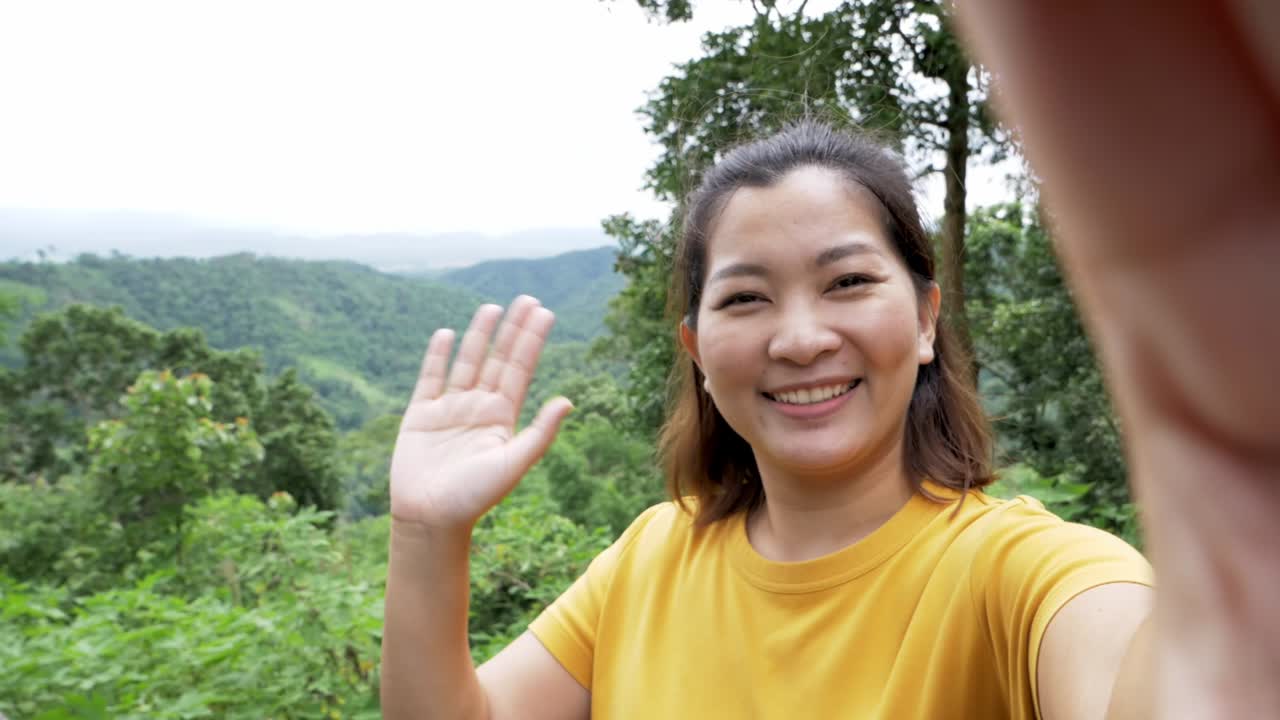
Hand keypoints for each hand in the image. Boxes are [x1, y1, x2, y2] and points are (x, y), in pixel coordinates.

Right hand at [389, 296, 572, 531]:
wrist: (430, 518)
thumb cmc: (474, 497)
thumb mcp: (513, 463)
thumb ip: (539, 433)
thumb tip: (568, 401)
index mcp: (503, 418)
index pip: (520, 370)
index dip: (531, 341)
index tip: (544, 313)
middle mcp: (479, 408)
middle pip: (498, 359)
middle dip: (512, 330)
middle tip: (527, 299)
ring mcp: (449, 409)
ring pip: (466, 362)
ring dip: (479, 335)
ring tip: (492, 308)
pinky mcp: (420, 415)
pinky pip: (430, 378)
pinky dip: (437, 356)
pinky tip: (445, 333)